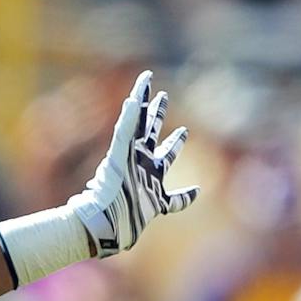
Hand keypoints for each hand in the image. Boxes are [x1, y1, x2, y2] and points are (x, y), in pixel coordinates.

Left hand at [72, 71, 197, 256]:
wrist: (105, 224)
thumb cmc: (110, 192)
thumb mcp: (119, 155)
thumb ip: (126, 128)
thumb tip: (132, 99)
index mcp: (132, 150)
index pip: (139, 117)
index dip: (142, 95)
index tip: (147, 75)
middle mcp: (141, 163)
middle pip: (151, 132)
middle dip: (157, 114)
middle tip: (162, 97)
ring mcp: (149, 182)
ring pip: (165, 159)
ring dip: (174, 146)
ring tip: (182, 132)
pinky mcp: (155, 204)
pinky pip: (174, 200)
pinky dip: (186, 197)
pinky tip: (195, 191)